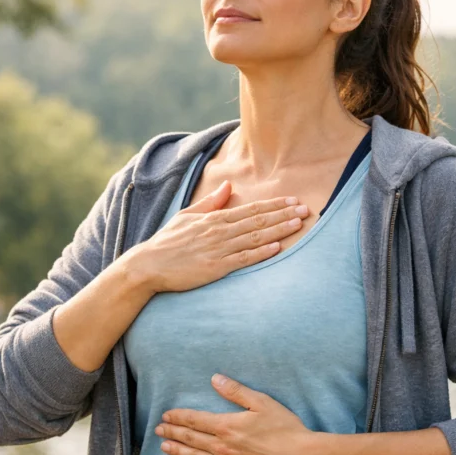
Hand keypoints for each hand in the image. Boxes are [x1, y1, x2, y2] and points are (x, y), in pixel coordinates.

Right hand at [128, 180, 310, 293]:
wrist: (149, 265)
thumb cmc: (168, 242)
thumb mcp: (187, 216)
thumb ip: (211, 202)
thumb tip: (228, 187)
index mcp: (214, 218)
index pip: (251, 209)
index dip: (274, 205)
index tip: (293, 201)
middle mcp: (220, 231)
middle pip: (258, 220)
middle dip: (284, 214)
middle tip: (306, 209)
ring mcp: (219, 249)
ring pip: (255, 237)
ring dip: (279, 230)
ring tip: (299, 224)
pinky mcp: (216, 268)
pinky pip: (243, 259)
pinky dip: (261, 252)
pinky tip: (277, 248)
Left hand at [155, 373, 315, 454]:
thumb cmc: (286, 430)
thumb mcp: (262, 403)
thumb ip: (236, 391)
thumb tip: (215, 379)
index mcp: (227, 426)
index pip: (195, 420)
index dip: (178, 417)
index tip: (165, 415)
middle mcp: (222, 448)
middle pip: (190, 439)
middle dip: (172, 433)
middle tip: (158, 430)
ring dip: (177, 451)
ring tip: (163, 447)